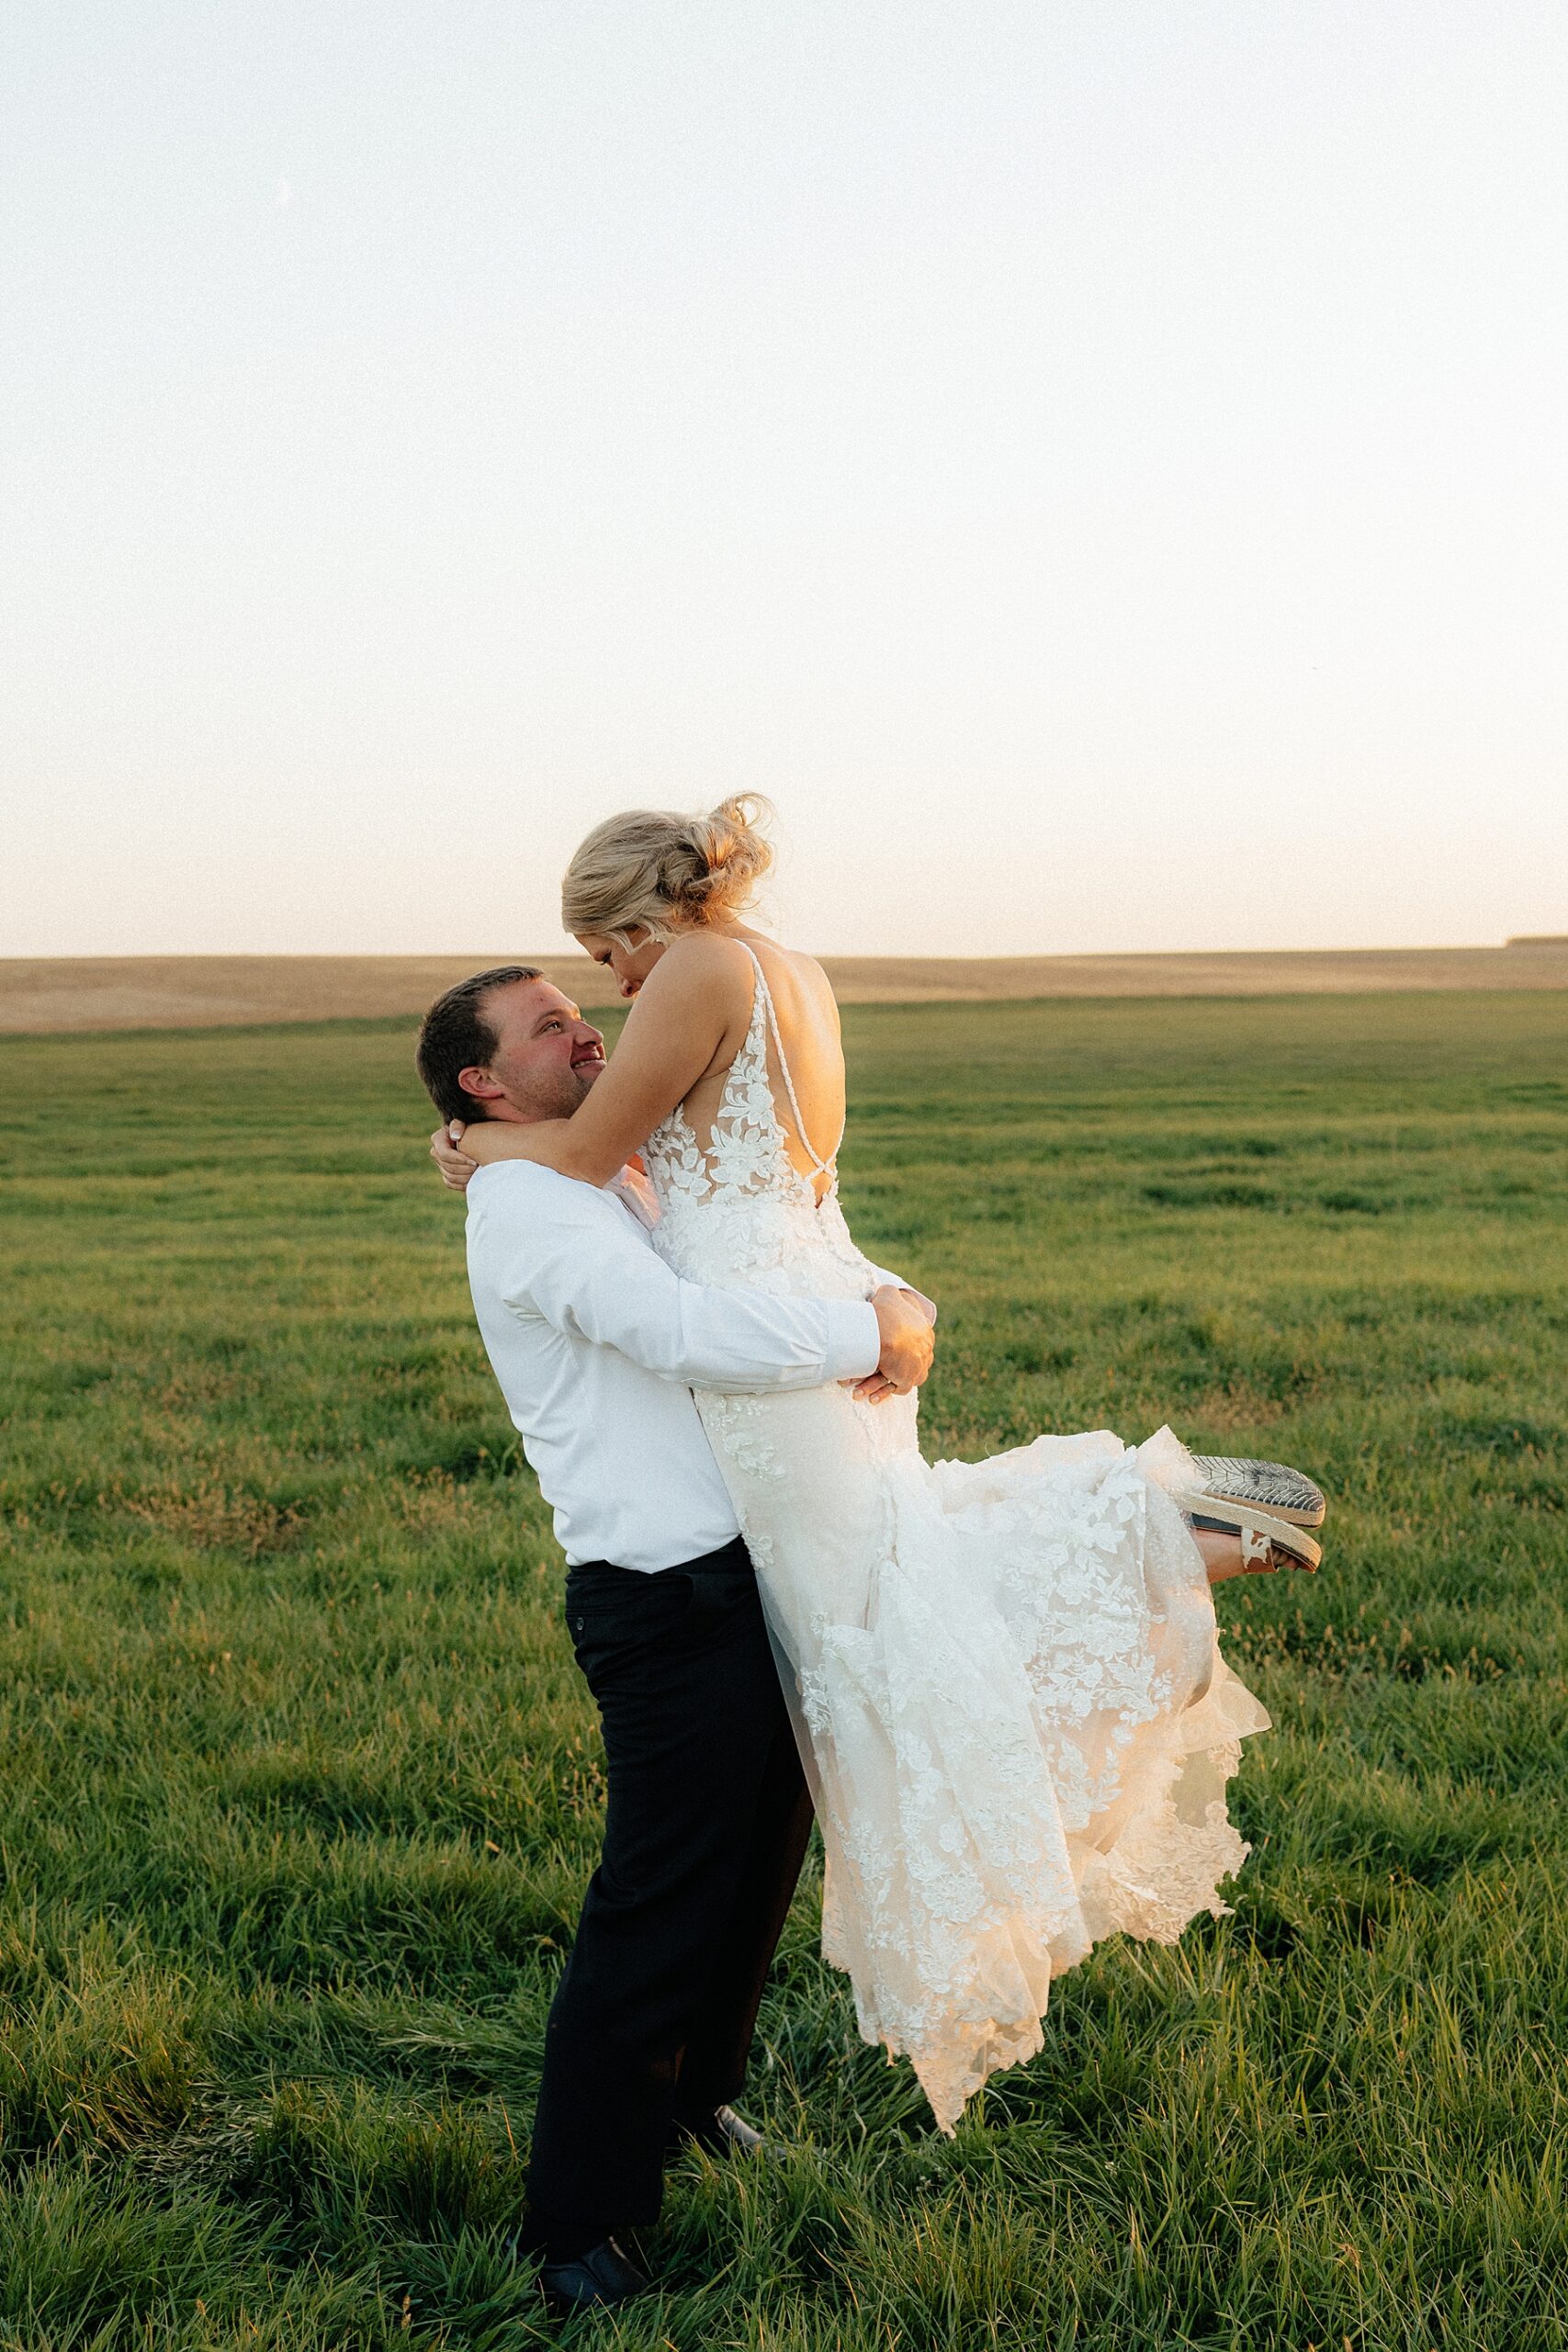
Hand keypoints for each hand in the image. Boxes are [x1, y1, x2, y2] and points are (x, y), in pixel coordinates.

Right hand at [430, 1121, 479, 1191]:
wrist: (472, 1137)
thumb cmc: (469, 1127)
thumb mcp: (463, 1122)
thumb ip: (458, 1125)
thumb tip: (455, 1136)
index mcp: (438, 1139)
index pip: (444, 1154)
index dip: (459, 1159)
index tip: (474, 1162)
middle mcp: (436, 1153)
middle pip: (448, 1167)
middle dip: (464, 1169)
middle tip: (479, 1168)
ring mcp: (440, 1165)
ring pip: (450, 1177)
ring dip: (465, 1178)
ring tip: (478, 1174)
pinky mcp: (445, 1174)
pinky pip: (451, 1184)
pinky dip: (462, 1184)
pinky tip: (474, 1180)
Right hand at [855, 1285, 935, 1401]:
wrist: (885, 1330)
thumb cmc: (885, 1311)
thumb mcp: (888, 1294)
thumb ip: (889, 1293)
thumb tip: (885, 1292)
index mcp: (924, 1331)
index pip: (916, 1343)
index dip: (900, 1347)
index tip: (884, 1349)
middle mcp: (925, 1350)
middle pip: (909, 1362)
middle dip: (891, 1368)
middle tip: (874, 1371)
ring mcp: (919, 1366)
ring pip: (902, 1377)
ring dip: (881, 1384)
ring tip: (862, 1390)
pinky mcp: (909, 1379)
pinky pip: (897, 1388)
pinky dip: (882, 1393)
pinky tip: (870, 1396)